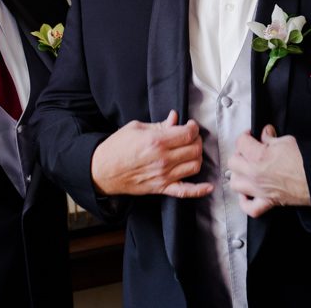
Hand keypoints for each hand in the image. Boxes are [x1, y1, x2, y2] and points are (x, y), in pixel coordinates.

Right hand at [91, 110, 213, 198]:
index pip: (188, 134)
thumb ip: (159, 125)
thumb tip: (175, 118)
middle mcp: (163, 159)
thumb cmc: (116, 148)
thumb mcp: (136, 128)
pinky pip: (185, 192)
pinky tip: (208, 186)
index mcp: (157, 141)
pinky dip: (199, 190)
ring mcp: (164, 176)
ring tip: (191, 151)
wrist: (102, 171)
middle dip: (197, 140)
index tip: (191, 125)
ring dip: (198, 157)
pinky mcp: (162, 188)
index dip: (194, 128)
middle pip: (195, 149)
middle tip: (191, 137)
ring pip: (195, 166)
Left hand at [228, 125, 310, 217]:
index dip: (246, 136)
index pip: (240, 142)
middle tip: (249, 150)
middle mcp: (254, 174)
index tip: (251, 135)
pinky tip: (247, 194)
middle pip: (233, 162)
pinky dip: (246, 202)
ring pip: (235, 183)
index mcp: (258, 156)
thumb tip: (266, 134)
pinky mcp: (267, 202)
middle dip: (240, 154)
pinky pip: (249, 207)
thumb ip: (271, 138)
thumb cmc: (305, 162)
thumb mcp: (287, 141)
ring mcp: (259, 189)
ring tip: (246, 169)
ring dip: (238, 175)